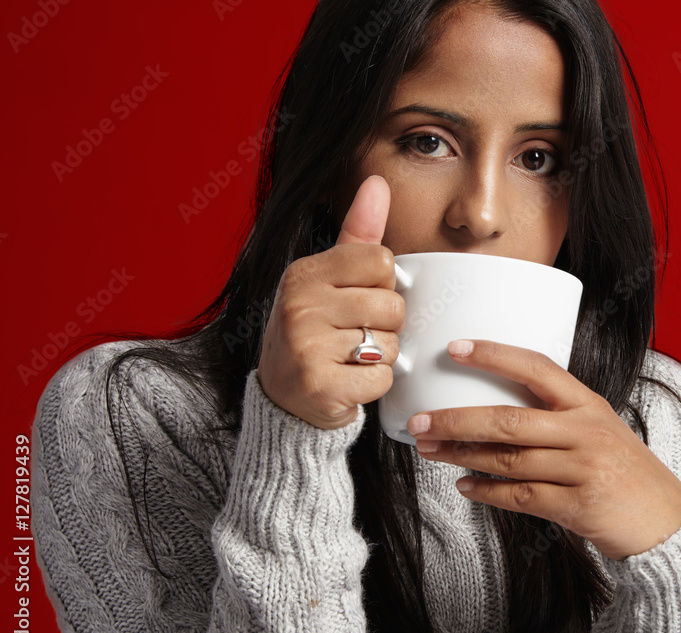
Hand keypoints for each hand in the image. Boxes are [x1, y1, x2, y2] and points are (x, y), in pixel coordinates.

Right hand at [257, 175, 403, 428]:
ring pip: (390, 344)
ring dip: (381, 357)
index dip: (382, 284)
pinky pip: (381, 378)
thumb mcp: (328, 278)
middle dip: (385, 325)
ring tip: (350, 358)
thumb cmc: (315, 332)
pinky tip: (349, 382)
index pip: (381, 260)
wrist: (285, 398)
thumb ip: (358, 233)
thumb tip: (377, 183)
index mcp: (303, 273)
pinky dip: (374, 385)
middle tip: (354, 335)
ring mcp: (306, 347)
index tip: (358, 299)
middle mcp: (299, 306)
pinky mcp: (319, 386)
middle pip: (392, 304)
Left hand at [406, 340, 680, 560]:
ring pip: (508, 460)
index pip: (537, 367)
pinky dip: (486, 492)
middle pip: (509, 420)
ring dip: (462, 456)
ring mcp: (582, 470)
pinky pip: (520, 497)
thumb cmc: (623, 471)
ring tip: (430, 450)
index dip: (494, 355)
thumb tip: (491, 408)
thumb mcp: (599, 429)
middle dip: (456, 420)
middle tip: (419, 421)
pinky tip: (464, 486)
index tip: (455, 348)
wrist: (664, 521)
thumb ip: (556, 417)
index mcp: (588, 404)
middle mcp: (585, 432)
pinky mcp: (577, 506)